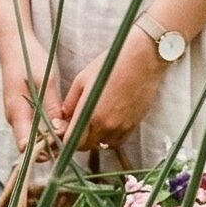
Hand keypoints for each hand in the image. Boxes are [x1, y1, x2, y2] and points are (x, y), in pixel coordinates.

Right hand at [0, 35, 63, 155]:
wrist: (14, 43)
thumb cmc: (29, 58)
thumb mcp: (45, 81)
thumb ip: (52, 107)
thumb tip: (60, 131)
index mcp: (16, 112)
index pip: (25, 146)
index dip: (43, 151)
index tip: (61, 144)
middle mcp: (13, 117)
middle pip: (30, 144)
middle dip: (49, 146)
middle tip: (70, 136)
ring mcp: (16, 114)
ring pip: (32, 136)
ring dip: (48, 136)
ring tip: (68, 127)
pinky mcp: (21, 110)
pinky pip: (32, 126)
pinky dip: (45, 127)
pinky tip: (60, 120)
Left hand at [55, 32, 164, 153]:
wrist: (142, 60)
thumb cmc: (110, 64)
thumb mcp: (83, 79)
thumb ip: (71, 101)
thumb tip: (63, 116)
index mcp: (90, 114)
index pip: (72, 142)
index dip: (65, 138)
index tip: (65, 129)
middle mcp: (106, 125)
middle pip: (86, 146)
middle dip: (78, 139)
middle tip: (77, 124)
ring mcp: (121, 127)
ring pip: (101, 145)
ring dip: (94, 138)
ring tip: (93, 122)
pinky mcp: (133, 126)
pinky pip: (117, 141)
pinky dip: (109, 137)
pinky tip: (107, 123)